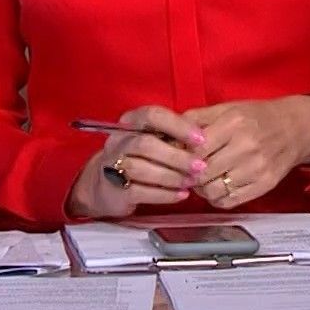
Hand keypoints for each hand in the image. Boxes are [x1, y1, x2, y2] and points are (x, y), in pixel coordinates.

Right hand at [66, 105, 207, 219]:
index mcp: (130, 123)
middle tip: (201, 166)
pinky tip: (182, 195)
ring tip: (192, 181)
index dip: (178, 126)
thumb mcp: (153, 140)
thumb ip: (173, 136)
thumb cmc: (139, 158)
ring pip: (142, 168)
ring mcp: (112, 165)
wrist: (104, 186)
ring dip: (172, 176)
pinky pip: (140, 191)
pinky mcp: (114, 190)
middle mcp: (118, 141)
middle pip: (146, 144)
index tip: (201, 139)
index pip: (153, 115)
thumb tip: (205, 140)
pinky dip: (164, 194)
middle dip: (177, 156)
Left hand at [183, 95, 309, 209]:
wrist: (296, 128)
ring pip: (213, 192)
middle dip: (189, 175)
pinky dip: (217, 198)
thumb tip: (166, 136)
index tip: (177, 157)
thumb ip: (195, 119)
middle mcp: (247, 146)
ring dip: (202, 189)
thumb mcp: (226, 108)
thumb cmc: (256, 117)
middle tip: (187, 171)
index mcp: (234, 123)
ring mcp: (258, 168)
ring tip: (203, 179)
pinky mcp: (265, 185)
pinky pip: (229, 202)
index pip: (195, 150)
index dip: (180, 157)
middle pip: (202, 174)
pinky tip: (218, 186)